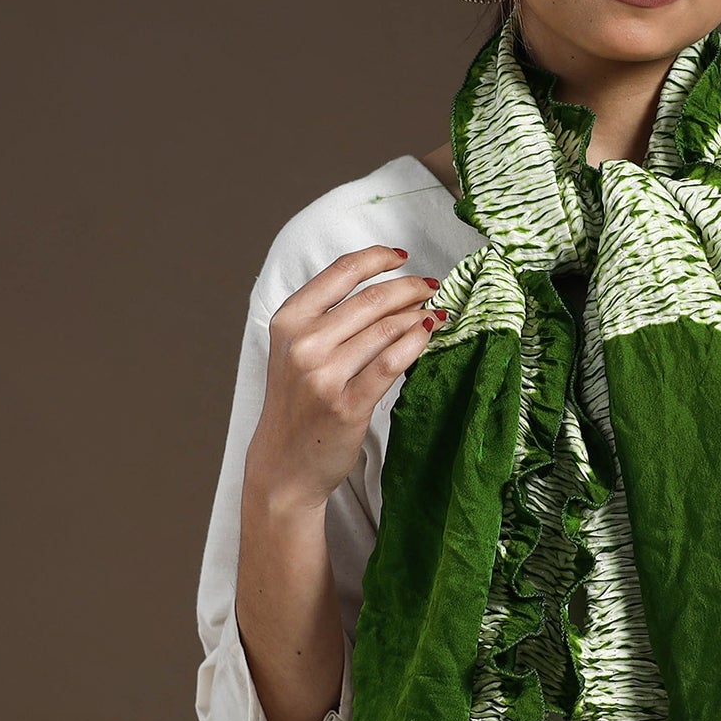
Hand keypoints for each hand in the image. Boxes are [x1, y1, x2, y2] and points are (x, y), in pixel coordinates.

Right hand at [246, 244, 443, 511]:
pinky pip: (392, 362)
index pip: (340, 272)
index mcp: (288, 321)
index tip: (402, 257)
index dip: (378, 258)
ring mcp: (324, 375)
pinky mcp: (348, 404)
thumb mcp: (296, 351)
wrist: (285, 463)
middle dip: (409, 288)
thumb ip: (327, 318)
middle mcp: (303, 344)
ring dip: (418, 316)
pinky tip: (429, 335)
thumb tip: (387, 287)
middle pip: (371, 299)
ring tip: (435, 313)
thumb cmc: (298, 404)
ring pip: (387, 328)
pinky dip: (416, 343)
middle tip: (431, 288)